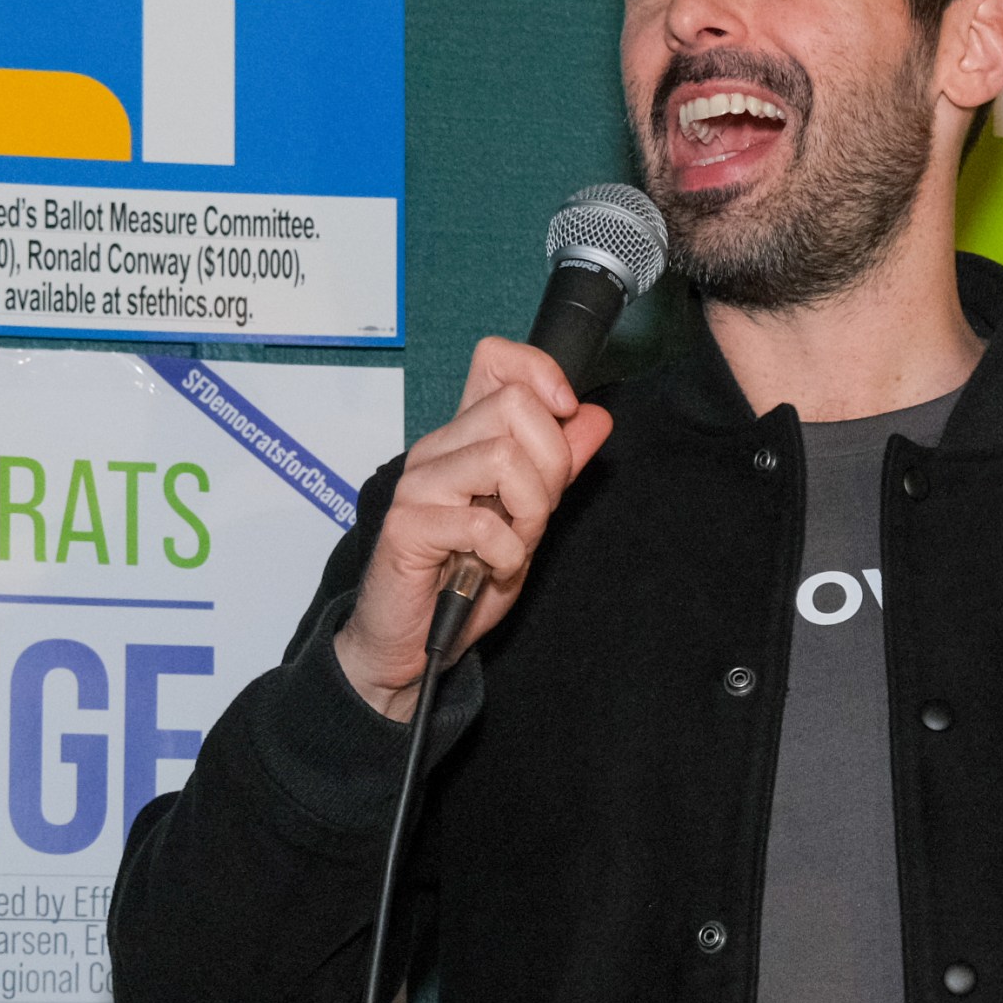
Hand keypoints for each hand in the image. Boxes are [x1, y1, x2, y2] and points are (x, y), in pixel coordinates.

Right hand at [331, 336, 613, 718]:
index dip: (540, 375)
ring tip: (513, 544)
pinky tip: (493, 570)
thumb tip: (594, 416)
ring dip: (529, 512)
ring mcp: (419, 484)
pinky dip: (506, 555)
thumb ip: (559, 466)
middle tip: (533, 515)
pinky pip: (483, 523)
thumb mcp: (527, 518)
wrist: (413, 641)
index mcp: (464, 438)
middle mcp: (437, 449)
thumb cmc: (463, 579)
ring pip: (504, 457)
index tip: (566, 415)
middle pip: (515, 407)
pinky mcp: (408, 525)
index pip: (496, 361)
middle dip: (550, 466)